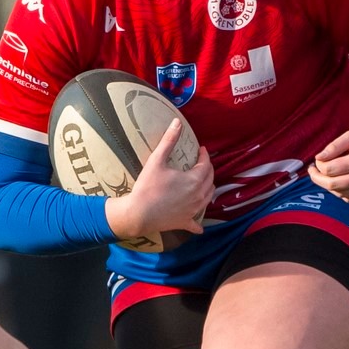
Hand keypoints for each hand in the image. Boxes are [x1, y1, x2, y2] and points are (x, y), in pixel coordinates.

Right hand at [107, 119, 211, 239]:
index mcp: (195, 180)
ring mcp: (194, 211)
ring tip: (203, 183)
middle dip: (208, 169)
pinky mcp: (185, 222)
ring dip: (208, 188)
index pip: (206, 164)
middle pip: (210, 180)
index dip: (204, 155)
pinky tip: (199, 226)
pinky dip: (199, 223)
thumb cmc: (147, 187)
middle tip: (202, 163)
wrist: (138, 214)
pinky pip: (196, 224)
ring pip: (208, 197)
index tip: (201, 149)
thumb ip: (169, 140)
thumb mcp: (157, 160)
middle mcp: (199, 196)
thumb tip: (177, 122)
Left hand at [309, 123, 348, 201]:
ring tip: (327, 176)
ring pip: (340, 194)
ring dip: (329, 186)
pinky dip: (341, 192)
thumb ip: (335, 146)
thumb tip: (318, 158)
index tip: (316, 161)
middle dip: (317, 179)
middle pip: (332, 185)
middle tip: (313, 172)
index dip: (318, 166)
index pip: (329, 170)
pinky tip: (340, 182)